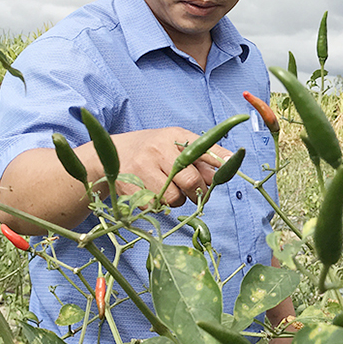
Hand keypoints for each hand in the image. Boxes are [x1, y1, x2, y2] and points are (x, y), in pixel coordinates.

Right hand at [110, 127, 231, 206]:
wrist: (110, 153)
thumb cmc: (152, 151)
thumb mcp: (175, 145)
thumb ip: (200, 158)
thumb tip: (222, 172)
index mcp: (174, 137)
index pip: (203, 148)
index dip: (220, 158)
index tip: (232, 164)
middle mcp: (158, 149)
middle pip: (191, 180)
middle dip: (196, 191)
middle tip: (190, 190)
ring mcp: (142, 167)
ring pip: (173, 198)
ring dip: (176, 200)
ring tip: (167, 189)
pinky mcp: (128, 185)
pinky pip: (154, 206)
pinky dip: (157, 205)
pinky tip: (150, 192)